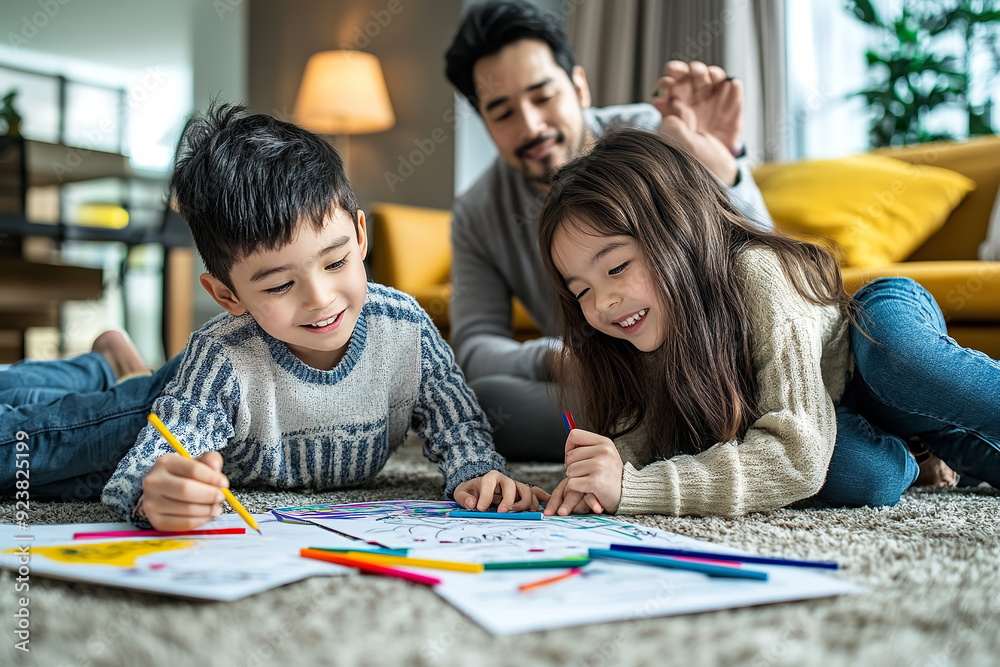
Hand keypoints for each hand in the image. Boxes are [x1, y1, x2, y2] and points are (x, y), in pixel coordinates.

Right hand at [141, 452, 227, 530]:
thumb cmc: (186, 476)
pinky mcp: (156, 521)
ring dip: (207, 509)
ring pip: (186, 508)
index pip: (193, 469)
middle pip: (186, 489)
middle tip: (221, 497)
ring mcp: (151, 502)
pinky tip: (207, 515)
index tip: (225, 484)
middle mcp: (153, 482)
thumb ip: (210, 460)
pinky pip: (183, 523)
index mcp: (165, 462)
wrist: (166, 492)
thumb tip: (215, 466)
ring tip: (216, 507)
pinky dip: (200, 521)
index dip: (212, 477)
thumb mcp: (198, 462)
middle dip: (209, 495)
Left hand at [453, 470, 540, 511]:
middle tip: (502, 512)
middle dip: (509, 500)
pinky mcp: (523, 495)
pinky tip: (545, 508)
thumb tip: (472, 503)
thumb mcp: (461, 492)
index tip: (481, 508)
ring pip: (527, 492)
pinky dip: (542, 500)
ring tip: (517, 514)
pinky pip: (537, 494)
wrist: (479, 490)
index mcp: (490, 477)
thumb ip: (464, 497)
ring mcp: (516, 488)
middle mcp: (506, 481)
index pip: (490, 482)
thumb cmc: (472, 491)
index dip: (486, 495)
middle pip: (512, 486)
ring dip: (524, 504)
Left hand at [542, 429, 622, 515]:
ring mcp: (600, 467)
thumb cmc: (610, 474)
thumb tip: (569, 438)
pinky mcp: (596, 482)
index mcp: (605, 442)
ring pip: (570, 470)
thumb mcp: (604, 454)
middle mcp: (604, 452)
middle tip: (584, 473)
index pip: (574, 435)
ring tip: (588, 480)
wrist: (626, 494)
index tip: (574, 456)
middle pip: (570, 455)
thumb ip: (588, 445)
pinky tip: (588, 489)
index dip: (569, 446)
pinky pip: (572, 483)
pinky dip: (576, 488)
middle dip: (571, 466)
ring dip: (574, 478)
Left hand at [652, 60, 741, 184]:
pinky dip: (722, 78)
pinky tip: (721, 80)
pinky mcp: (728, 96)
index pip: (667, 88)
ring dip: (702, 71)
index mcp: (674, 107)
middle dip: (682, 71)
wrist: (720, 165)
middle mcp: (691, 98)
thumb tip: (666, 115)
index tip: (666, 84)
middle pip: (684, 76)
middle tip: (683, 72)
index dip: (666, 83)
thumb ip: (676, 130)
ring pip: (704, 75)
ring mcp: (710, 95)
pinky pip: (726, 82)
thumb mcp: (686, 146)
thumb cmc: (697, 156)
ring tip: (703, 74)